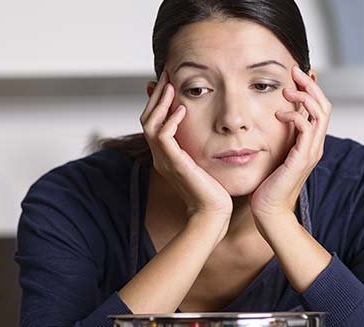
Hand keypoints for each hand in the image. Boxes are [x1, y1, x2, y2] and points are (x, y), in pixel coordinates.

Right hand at [141, 71, 232, 223]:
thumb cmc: (216, 191)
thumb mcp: (206, 162)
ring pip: (151, 124)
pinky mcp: (174, 164)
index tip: (169, 82)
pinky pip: (163, 137)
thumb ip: (201, 146)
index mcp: (167, 155)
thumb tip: (210, 131)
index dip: (159, 101)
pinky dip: (170, 120)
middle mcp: (161, 156)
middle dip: (157, 95)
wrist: (214, 214)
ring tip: (171, 86)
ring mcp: (165, 160)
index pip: (155, 122)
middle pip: (147, 118)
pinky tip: (181, 108)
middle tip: (167, 75)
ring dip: (161, 102)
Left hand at [250, 66, 331, 223]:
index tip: (296, 73)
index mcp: (310, 143)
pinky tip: (280, 113)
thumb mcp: (276, 154)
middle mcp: (315, 145)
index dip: (311, 88)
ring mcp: (311, 152)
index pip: (320, 108)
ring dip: (304, 96)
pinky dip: (295, 115)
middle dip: (311, 85)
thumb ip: (280, 137)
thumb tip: (274, 119)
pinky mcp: (302, 158)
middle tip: (294, 71)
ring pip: (320, 113)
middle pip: (325, 105)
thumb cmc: (269, 186)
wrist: (270, 212)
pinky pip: (305, 128)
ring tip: (287, 90)